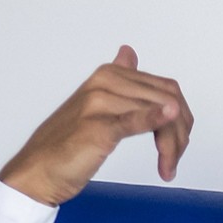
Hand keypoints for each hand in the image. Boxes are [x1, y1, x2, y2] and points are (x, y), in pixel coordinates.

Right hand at [0, 45, 193, 205]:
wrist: (39, 170)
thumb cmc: (69, 142)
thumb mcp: (97, 106)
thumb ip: (119, 81)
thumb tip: (129, 52)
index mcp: (109, 75)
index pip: (165, 88)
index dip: (182, 116)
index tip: (179, 141)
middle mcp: (105, 83)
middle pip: (167, 100)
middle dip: (181, 133)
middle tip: (175, 159)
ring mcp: (100, 103)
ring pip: (158, 113)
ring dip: (172, 145)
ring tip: (168, 167)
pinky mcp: (98, 127)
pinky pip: (133, 120)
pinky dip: (155, 121)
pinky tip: (170, 122)